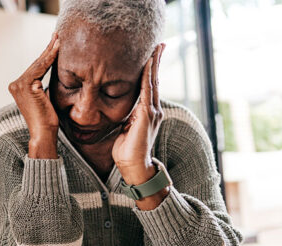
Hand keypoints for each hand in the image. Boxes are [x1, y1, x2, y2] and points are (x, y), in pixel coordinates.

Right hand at [8, 32, 59, 157]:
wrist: (44, 133)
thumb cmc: (47, 120)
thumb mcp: (45, 98)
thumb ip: (44, 85)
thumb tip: (54, 73)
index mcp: (18, 87)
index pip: (35, 68)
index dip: (46, 56)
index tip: (55, 44)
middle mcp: (15, 84)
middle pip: (36, 64)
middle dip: (48, 49)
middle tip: (57, 36)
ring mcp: (18, 84)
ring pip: (38, 64)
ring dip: (50, 50)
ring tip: (59, 39)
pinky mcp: (26, 85)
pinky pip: (41, 68)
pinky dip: (50, 58)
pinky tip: (57, 49)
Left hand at [112, 43, 165, 183]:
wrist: (133, 166)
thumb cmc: (127, 150)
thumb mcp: (125, 129)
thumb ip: (127, 117)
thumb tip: (122, 111)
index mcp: (147, 112)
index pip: (149, 85)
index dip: (151, 69)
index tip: (152, 54)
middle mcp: (153, 109)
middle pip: (155, 79)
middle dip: (157, 61)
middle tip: (160, 44)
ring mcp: (152, 112)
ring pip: (153, 82)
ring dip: (154, 64)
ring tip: (156, 48)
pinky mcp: (147, 116)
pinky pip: (147, 91)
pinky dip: (148, 77)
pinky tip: (148, 65)